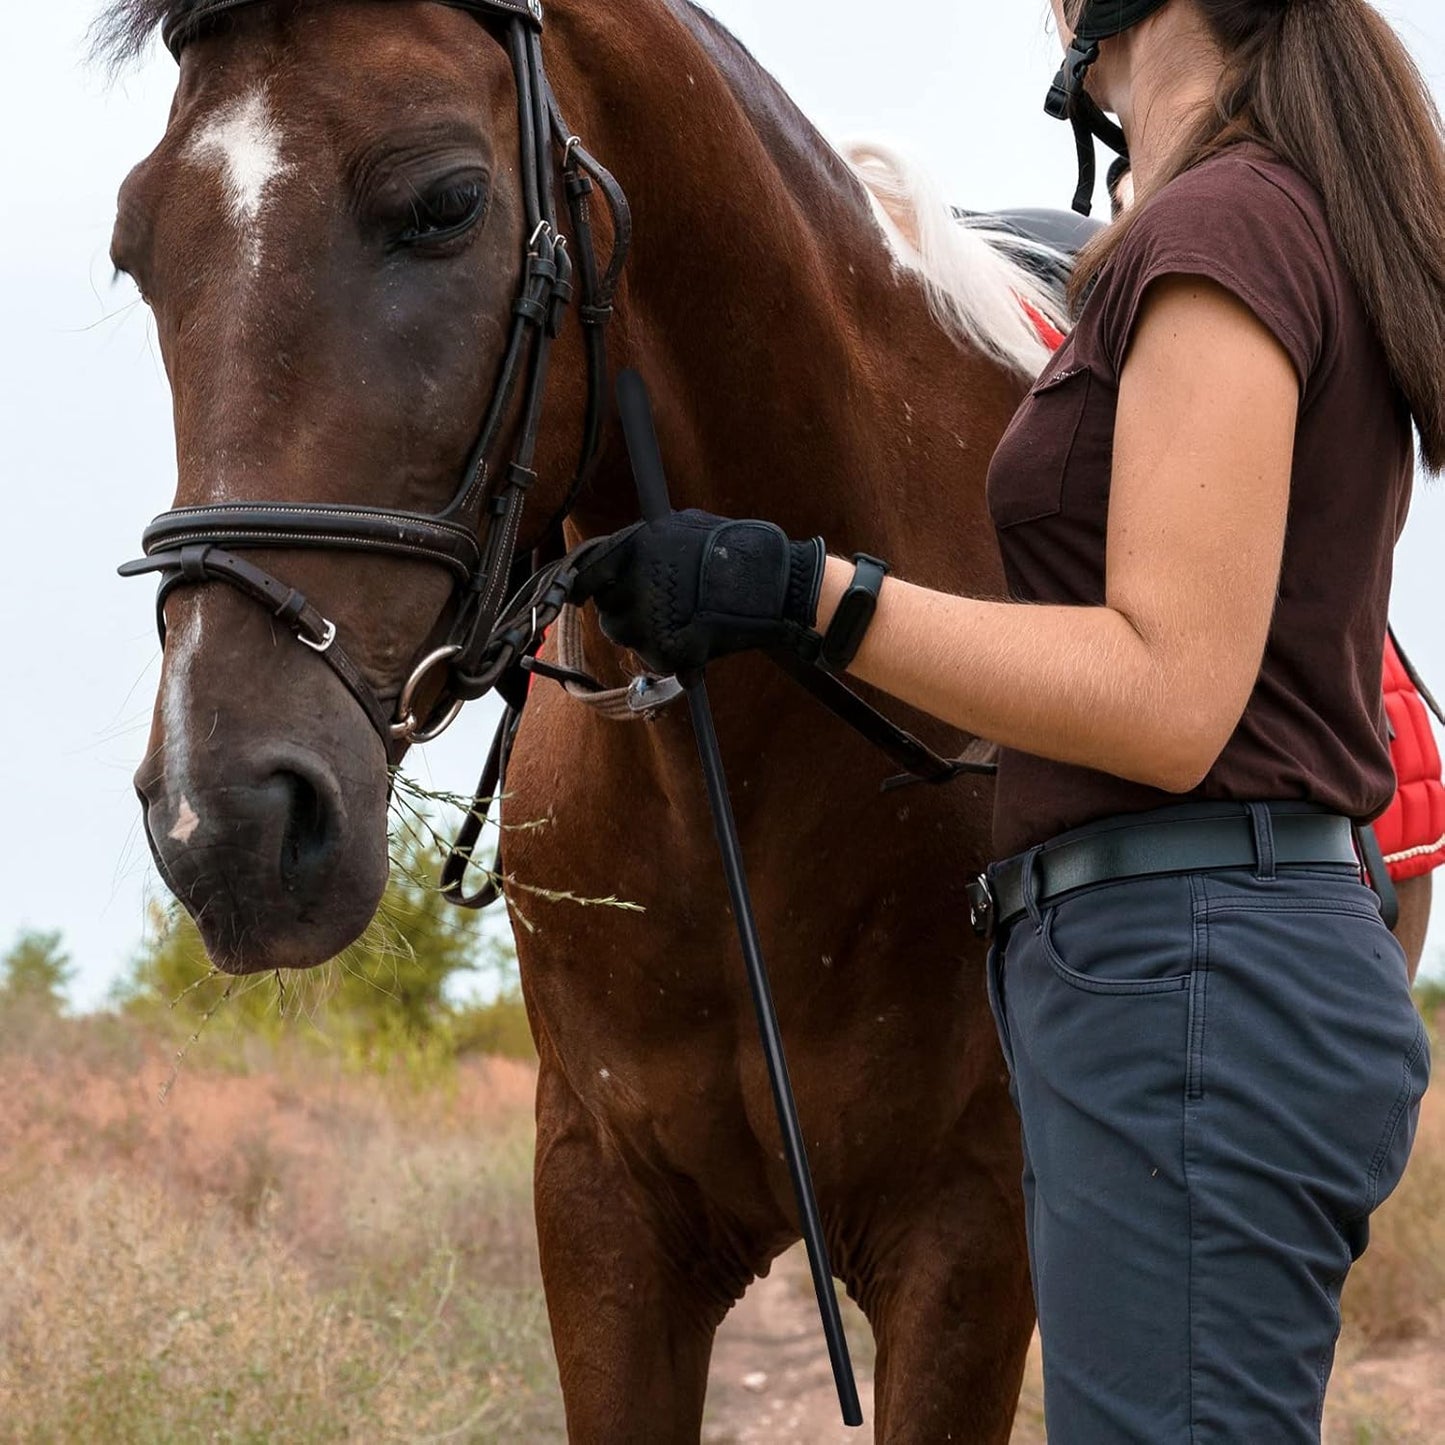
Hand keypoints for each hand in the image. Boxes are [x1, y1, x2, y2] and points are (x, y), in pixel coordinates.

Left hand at [570, 509, 825, 673]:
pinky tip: (698, 644)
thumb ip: (651, 544)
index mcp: (633, 547)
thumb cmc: (736, 549)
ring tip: (682, 627)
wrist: (773, 584)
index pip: (587, 573)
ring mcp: (646, 617)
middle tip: (658, 613)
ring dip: (648, 638)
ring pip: (629, 638)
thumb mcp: (685, 527)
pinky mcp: (664, 648)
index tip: (578, 596)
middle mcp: (632, 582)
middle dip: (627, 615)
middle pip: (608, 612)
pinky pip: (656, 659)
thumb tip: (631, 556)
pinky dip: (674, 658)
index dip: (582, 588)